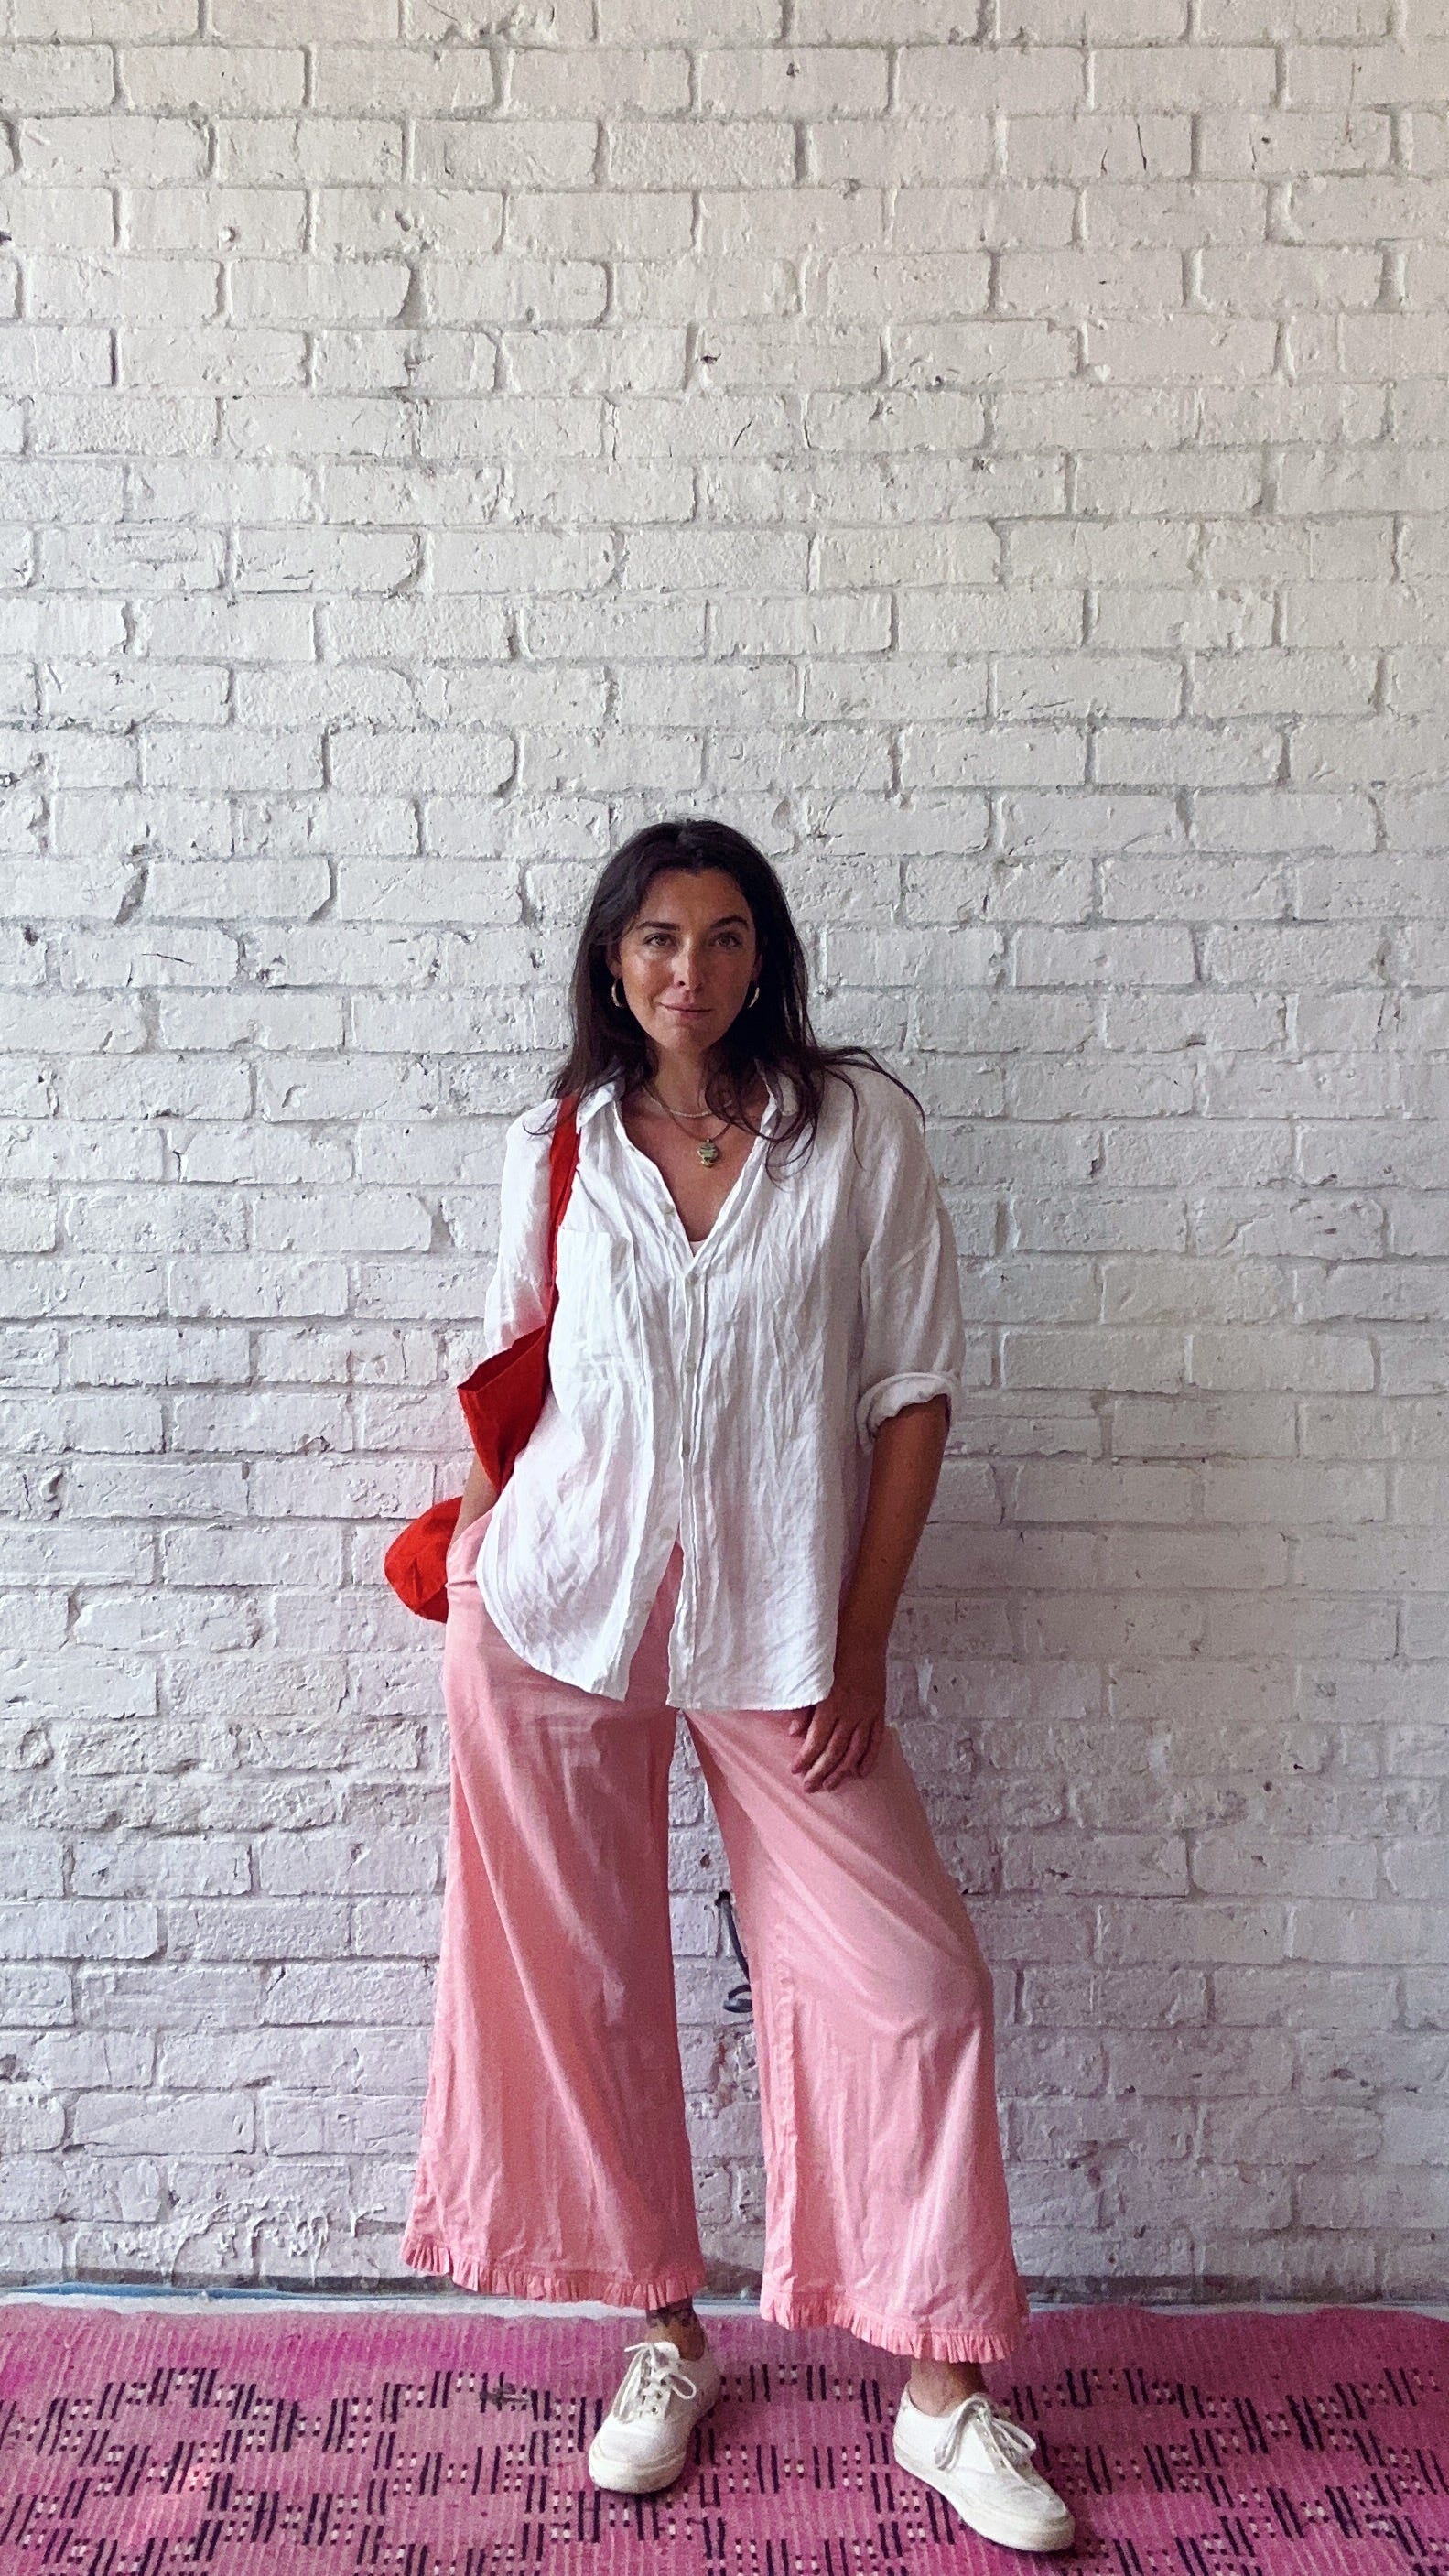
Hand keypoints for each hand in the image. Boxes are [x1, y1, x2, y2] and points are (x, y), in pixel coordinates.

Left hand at [788, 1630, 887, 1791]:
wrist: (863, 1636)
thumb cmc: (833, 1653)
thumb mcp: (813, 1678)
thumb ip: (804, 1706)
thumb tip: (794, 1733)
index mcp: (831, 1704)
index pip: (816, 1741)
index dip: (805, 1759)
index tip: (795, 1771)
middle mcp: (850, 1713)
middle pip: (835, 1751)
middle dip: (821, 1772)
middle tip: (809, 1787)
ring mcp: (867, 1713)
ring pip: (855, 1751)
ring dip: (842, 1771)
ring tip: (831, 1785)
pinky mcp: (878, 1710)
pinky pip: (875, 1740)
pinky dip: (869, 1758)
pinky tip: (861, 1772)